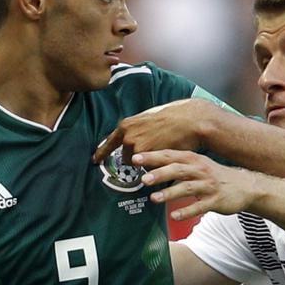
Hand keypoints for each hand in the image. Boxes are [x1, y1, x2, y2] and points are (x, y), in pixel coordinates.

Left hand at [92, 98, 216, 163]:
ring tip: (162, 150)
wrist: (189, 120)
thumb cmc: (174, 117)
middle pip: (126, 157)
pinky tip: (166, 153)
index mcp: (126, 125)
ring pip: (138, 164)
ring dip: (147, 162)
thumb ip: (137, 130)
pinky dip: (156, 165)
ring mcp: (136, 146)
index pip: (109, 142)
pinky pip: (148, 167)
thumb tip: (133, 138)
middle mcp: (127, 136)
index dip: (102, 152)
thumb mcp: (148, 119)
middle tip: (152, 153)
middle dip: (137, 159)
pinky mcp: (147, 156)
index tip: (95, 160)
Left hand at [136, 149, 259, 219]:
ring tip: (154, 198)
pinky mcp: (216, 200)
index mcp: (194, 160)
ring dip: (170, 193)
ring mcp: (209, 185)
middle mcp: (201, 170)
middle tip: (143, 179)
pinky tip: (174, 217)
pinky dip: (187, 211)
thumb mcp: (198, 164)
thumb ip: (177, 165)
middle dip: (160, 173)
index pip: (170, 156)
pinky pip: (200, 206)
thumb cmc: (215, 175)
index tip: (135, 159)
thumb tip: (150, 166)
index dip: (152, 157)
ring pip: (187, 188)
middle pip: (177, 170)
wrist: (245, 186)